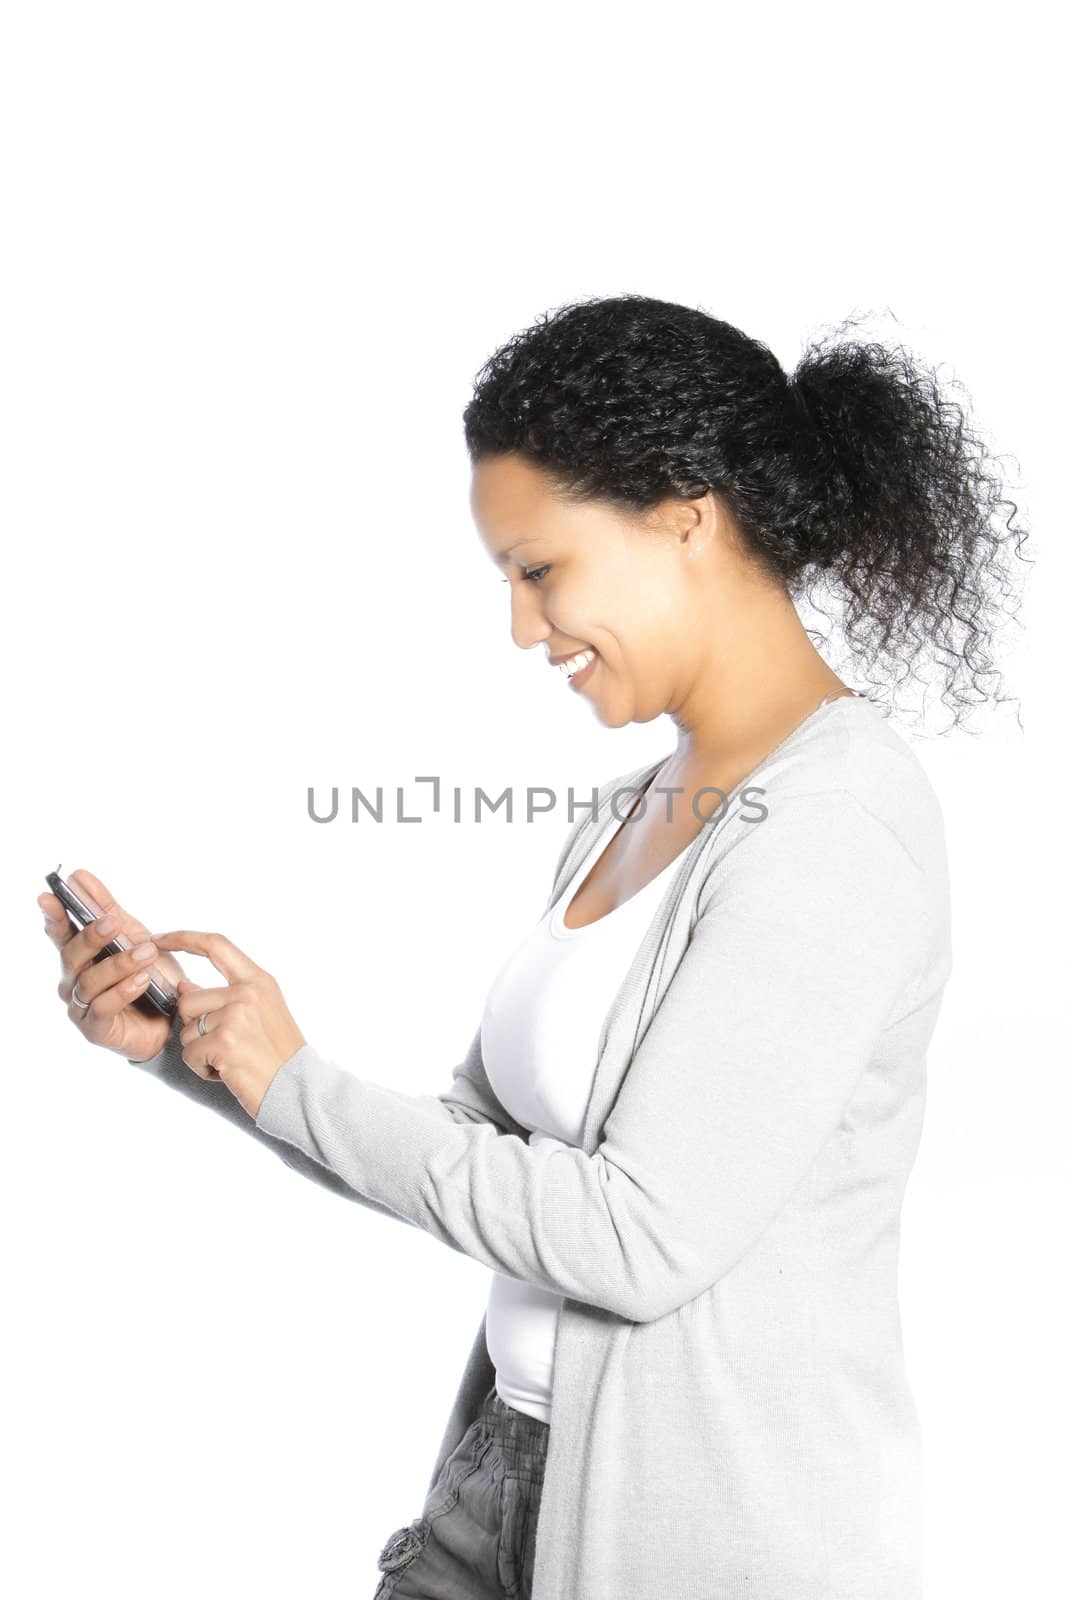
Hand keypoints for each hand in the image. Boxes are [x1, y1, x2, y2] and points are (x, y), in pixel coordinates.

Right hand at [38, 868, 188, 1062]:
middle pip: (72, 956)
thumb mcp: (135, 936)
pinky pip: (104, 1007)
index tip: (49, 897)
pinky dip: (123, 991)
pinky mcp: (96, 1029)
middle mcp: (74, 981)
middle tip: (112, 922)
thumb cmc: (152, 976)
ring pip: (90, 981)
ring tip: (146, 953)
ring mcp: (81, 1007)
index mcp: (80, 957)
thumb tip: (80, 876)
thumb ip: (108, 909)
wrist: (176, 1018)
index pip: (61, 934)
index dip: (54, 917)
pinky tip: (142, 981)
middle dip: (91, 937)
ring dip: (118, 964)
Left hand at [152, 929, 307, 1120]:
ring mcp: (236, 1016)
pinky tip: (228, 1072)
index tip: (158, 939)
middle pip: (188, 1001)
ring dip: (200, 1051)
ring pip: (186, 1031)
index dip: (182, 938)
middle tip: (228, 1046)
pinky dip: (203, 1069)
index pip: (215, 945)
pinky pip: (189, 1055)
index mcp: (258, 981)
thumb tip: (184, 987)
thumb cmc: (279, 1056)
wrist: (300, 1090)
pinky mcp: (225, 1042)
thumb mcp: (259, 1015)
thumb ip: (222, 997)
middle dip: (196, 1028)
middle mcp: (247, 992)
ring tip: (231, 1060)